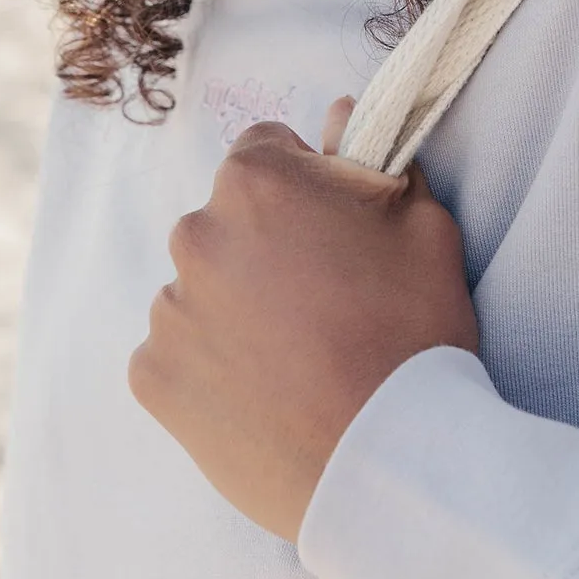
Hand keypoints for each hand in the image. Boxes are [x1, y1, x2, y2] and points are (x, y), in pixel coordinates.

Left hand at [128, 95, 479, 541]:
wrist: (387, 463)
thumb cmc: (413, 335)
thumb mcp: (424, 225)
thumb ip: (371, 156)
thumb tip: (335, 114)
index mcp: (257, 181)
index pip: (265, 152)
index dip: (303, 186)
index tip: (332, 231)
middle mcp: (197, 232)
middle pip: (227, 221)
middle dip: (264, 247)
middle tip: (321, 303)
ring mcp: (170, 308)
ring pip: (201, 289)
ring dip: (235, 308)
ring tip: (296, 359)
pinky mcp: (154, 377)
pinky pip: (176, 354)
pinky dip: (208, 368)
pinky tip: (263, 393)